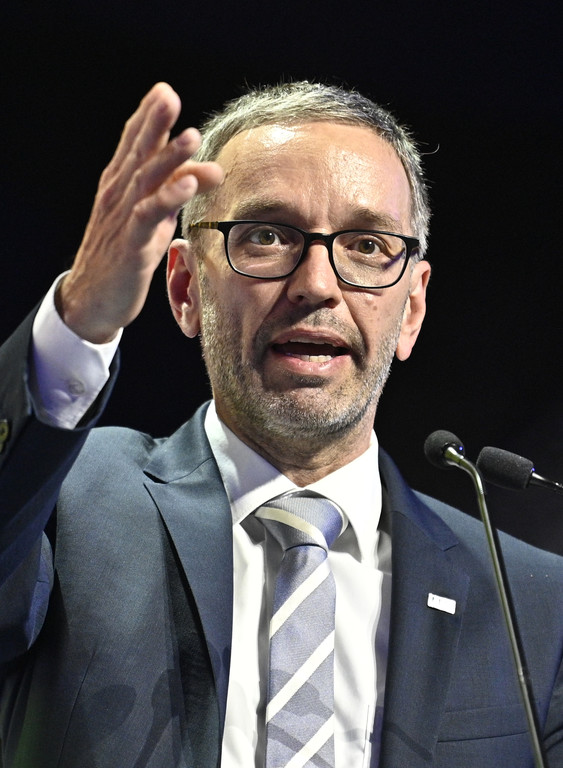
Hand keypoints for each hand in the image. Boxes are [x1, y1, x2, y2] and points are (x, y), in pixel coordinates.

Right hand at [57, 83, 222, 342]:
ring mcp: (124, 218)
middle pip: (137, 153)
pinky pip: (150, 216)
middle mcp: (119, 195)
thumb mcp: (154, 217)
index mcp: (121, 185)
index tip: (164, 91)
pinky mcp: (132, 244)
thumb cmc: (124, 253)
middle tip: (168, 95)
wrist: (94, 298)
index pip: (132, 144)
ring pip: (146, 180)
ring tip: (192, 135)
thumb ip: (176, 190)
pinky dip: (168, 198)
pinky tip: (187, 184)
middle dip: (153, 123)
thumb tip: (209, 169)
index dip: (147, 117)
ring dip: (169, 157)